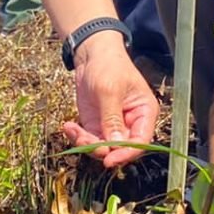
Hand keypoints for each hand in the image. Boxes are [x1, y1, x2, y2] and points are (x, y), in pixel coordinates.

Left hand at [59, 31, 157, 168]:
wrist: (92, 54)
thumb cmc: (109, 66)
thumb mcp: (110, 90)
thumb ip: (112, 117)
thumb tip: (114, 143)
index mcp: (144, 113)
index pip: (140, 142)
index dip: (126, 154)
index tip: (110, 159)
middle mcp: (130, 123)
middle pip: (121, 149)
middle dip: (102, 149)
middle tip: (85, 142)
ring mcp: (112, 125)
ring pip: (102, 148)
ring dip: (86, 144)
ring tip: (73, 129)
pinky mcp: (96, 125)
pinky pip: (89, 140)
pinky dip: (77, 137)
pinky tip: (69, 126)